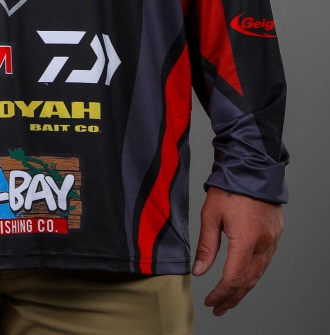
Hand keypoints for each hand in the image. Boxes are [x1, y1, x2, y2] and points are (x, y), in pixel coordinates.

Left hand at [192, 186, 282, 316]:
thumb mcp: (210, 214)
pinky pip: (265, 261)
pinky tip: (244, 278)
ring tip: (229, 298)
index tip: (210, 301)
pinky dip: (253, 274)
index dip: (221, 294)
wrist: (252, 166)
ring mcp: (272, 240)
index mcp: (246, 240)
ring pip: (259, 274)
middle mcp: (263, 243)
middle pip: (248, 282)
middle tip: (219, 307)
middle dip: (232, 298)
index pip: (234, 278)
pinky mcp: (275, 234)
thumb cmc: (230, 187)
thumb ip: (206, 245)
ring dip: (244, 288)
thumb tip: (200, 271)